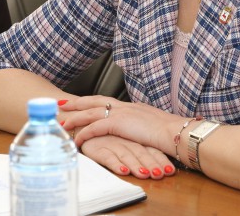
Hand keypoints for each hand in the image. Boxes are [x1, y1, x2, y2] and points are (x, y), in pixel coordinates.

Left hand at [59, 96, 182, 171]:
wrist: (177, 132)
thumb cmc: (171, 133)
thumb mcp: (153, 127)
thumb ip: (142, 127)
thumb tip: (139, 133)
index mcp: (132, 107)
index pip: (107, 101)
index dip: (92, 101)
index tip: (79, 101)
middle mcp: (125, 106)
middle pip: (94, 100)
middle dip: (77, 102)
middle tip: (62, 104)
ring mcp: (122, 113)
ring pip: (91, 112)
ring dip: (75, 117)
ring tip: (62, 121)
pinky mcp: (119, 123)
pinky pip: (95, 127)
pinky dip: (84, 132)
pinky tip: (76, 139)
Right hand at [79, 134, 175, 179]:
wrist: (82, 124)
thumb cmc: (105, 134)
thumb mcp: (125, 136)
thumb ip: (139, 144)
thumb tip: (157, 161)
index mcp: (133, 135)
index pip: (150, 148)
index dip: (160, 159)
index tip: (170, 172)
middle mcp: (124, 138)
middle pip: (141, 152)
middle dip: (151, 164)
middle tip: (160, 175)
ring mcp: (111, 142)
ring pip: (127, 154)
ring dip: (136, 165)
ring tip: (145, 175)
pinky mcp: (98, 148)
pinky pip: (108, 157)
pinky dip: (117, 164)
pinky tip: (123, 171)